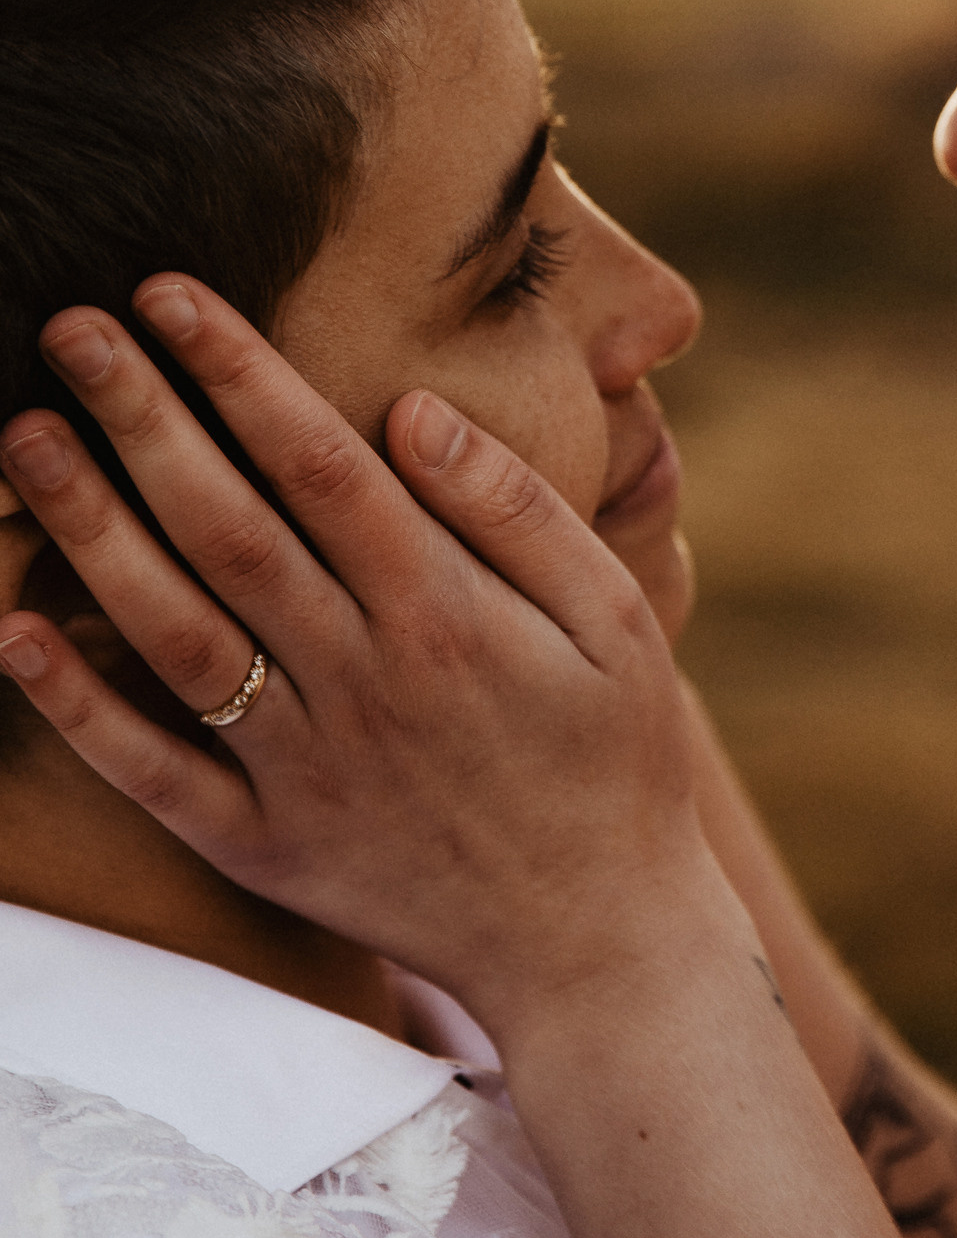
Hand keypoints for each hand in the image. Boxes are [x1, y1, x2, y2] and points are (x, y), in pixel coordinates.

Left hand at [0, 277, 719, 1042]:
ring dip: (91, 532)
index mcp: (447, 614)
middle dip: (142, 418)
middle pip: (229, 528)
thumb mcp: (615, 620)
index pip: (320, 464)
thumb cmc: (616, 759)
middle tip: (70, 327)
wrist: (599, 944)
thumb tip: (412, 412)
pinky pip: (154, 775)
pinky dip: (77, 709)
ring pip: (175, 633)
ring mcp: (305, 769)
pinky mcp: (266, 846)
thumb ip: (516, 512)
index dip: (240, 372)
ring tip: (25, 439)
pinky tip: (10, 632)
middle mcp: (363, 681)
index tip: (172, 293)